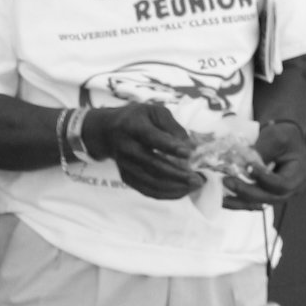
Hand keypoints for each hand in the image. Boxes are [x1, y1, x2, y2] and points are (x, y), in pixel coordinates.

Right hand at [84, 101, 201, 199]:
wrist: (107, 131)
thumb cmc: (138, 118)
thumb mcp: (154, 111)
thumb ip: (172, 125)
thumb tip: (190, 145)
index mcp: (133, 126)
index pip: (152, 138)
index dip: (170, 146)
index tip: (189, 153)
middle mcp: (126, 147)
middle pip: (153, 165)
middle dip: (178, 174)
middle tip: (198, 179)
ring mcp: (125, 165)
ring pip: (151, 181)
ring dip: (175, 187)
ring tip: (195, 185)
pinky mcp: (126, 177)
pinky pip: (147, 190)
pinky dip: (166, 193)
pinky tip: (183, 191)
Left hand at [225, 118, 305, 209]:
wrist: (284, 137)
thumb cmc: (283, 133)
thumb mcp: (277, 136)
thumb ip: (264, 150)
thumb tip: (244, 164)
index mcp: (300, 174)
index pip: (283, 185)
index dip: (265, 180)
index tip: (249, 167)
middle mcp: (292, 189)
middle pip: (269, 198)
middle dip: (246, 191)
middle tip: (227, 181)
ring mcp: (278, 194)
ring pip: (258, 204)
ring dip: (238, 201)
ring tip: (219, 194)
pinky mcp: (266, 194)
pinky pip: (251, 202)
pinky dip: (237, 200)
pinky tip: (222, 196)